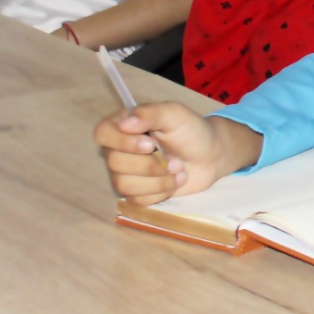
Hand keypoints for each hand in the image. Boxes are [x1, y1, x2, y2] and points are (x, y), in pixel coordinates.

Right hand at [93, 102, 258, 204]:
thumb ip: (151, 113)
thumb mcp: (175, 114)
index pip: (102, 133)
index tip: (149, 144)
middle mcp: (118, 150)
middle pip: (114, 162)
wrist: (211, 156)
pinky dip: (160, 192)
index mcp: (123, 126)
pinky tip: (174, 182)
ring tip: (179, 170)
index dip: (122, 142)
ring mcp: (125, 174)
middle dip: (150, 164)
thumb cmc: (191, 131)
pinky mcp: (136, 193)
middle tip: (175, 159)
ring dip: (158, 180)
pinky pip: (137, 200)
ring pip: (124, 184)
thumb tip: (124, 123)